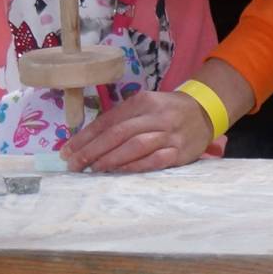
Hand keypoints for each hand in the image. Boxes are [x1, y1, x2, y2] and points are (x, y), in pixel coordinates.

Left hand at [62, 87, 213, 173]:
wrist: (205, 112)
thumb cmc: (166, 111)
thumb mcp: (144, 105)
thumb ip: (120, 119)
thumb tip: (85, 141)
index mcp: (143, 101)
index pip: (109, 120)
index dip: (86, 137)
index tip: (67, 151)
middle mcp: (156, 116)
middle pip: (119, 134)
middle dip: (92, 151)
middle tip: (74, 164)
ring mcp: (170, 134)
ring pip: (136, 147)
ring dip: (110, 160)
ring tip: (93, 169)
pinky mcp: (180, 152)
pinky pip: (154, 161)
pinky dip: (134, 167)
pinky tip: (119, 172)